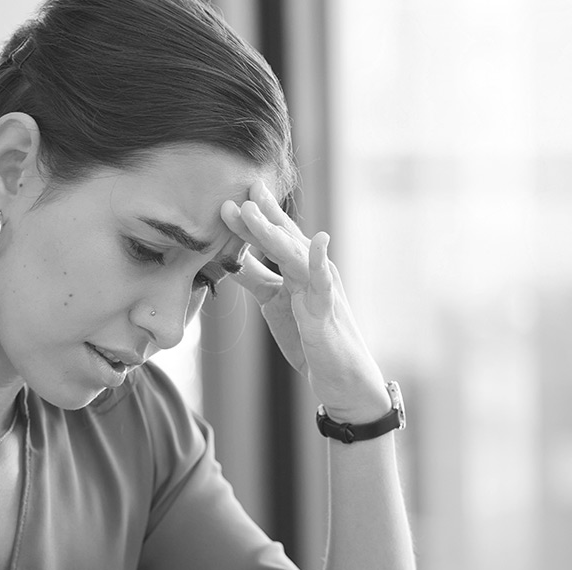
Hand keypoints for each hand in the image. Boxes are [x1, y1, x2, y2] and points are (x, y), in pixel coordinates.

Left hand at [221, 182, 390, 423]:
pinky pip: (324, 284)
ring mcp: (322, 288)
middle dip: (262, 214)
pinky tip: (321, 240)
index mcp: (298, 267)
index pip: (275, 234)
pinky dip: (321, 261)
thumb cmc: (309, 337)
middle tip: (242, 188)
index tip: (236, 189)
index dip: (257, 213)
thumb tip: (230, 256)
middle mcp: (312, 271)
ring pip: (295, 254)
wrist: (341, 377)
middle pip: (283, 237)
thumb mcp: (274, 301)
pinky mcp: (326, 312)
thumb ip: (255, 277)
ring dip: (274, 231)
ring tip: (254, 209)